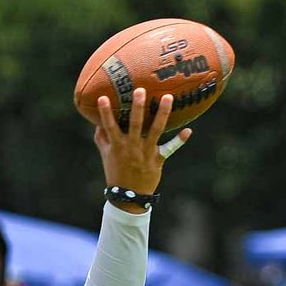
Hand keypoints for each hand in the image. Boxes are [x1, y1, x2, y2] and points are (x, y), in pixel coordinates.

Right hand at [93, 88, 191, 208]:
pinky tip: (188, 131)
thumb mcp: (105, 154)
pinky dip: (179, 141)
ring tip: (168, 97)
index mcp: (118, 145)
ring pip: (156, 131)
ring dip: (162, 114)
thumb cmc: (115, 172)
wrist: (129, 195)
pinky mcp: (158, 159)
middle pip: (136, 124)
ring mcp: (146, 152)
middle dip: (138, 107)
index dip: (106, 113)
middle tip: (140, 90)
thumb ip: (101, 137)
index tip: (103, 97)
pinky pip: (170, 149)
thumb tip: (97, 120)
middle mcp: (132, 147)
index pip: (110, 126)